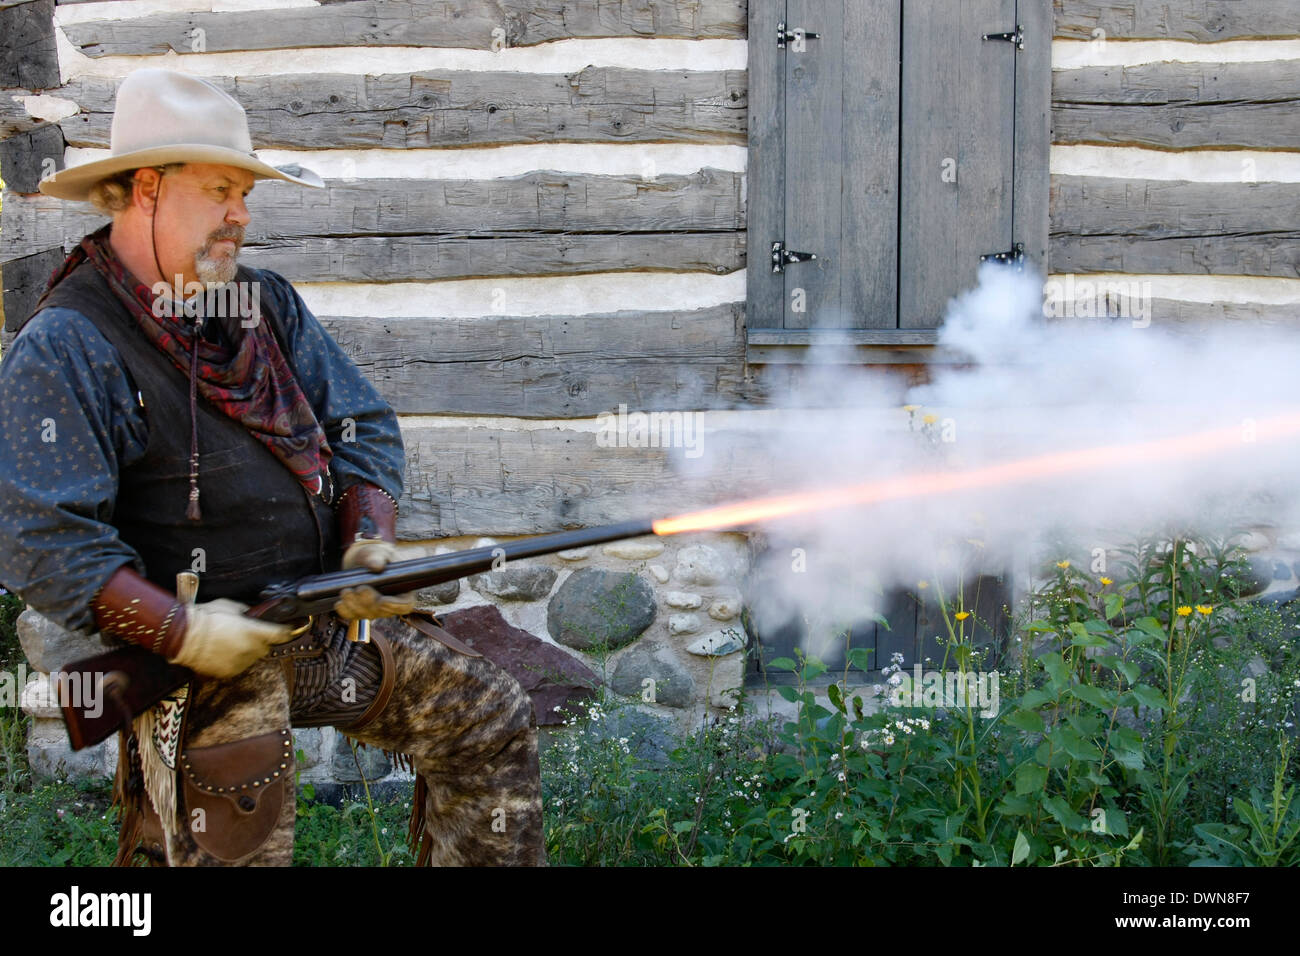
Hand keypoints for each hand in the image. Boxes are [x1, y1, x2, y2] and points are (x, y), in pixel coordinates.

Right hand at [169, 598, 294, 677]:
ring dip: (249, 651)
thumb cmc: (207, 617)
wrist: (183, 637)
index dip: (289, 630)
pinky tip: (224, 651)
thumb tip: (254, 614)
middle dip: (263, 640)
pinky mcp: (229, 672)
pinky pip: (240, 666)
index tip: (293, 628)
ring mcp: (241, 663)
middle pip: (267, 647)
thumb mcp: (231, 606)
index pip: (282, 634)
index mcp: (255, 632)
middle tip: (250, 633)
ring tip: (233, 641)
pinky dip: (236, 660)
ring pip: (254, 657)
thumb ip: (248, 612)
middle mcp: (251, 650)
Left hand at [337, 540, 424, 619]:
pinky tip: (339, 603)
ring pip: (366, 614)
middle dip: (368, 602)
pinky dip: (345, 610)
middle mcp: (390, 604)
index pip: (404, 604)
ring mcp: (374, 609)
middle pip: (382, 611)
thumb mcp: (380, 552)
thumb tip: (376, 566)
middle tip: (360, 588)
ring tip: (346, 591)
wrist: (364, 560)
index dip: (395, 605)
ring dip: (354, 605)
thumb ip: (378, 558)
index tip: (382, 601)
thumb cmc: (378, 556)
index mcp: (403, 590)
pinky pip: (352, 615)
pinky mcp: (359, 610)